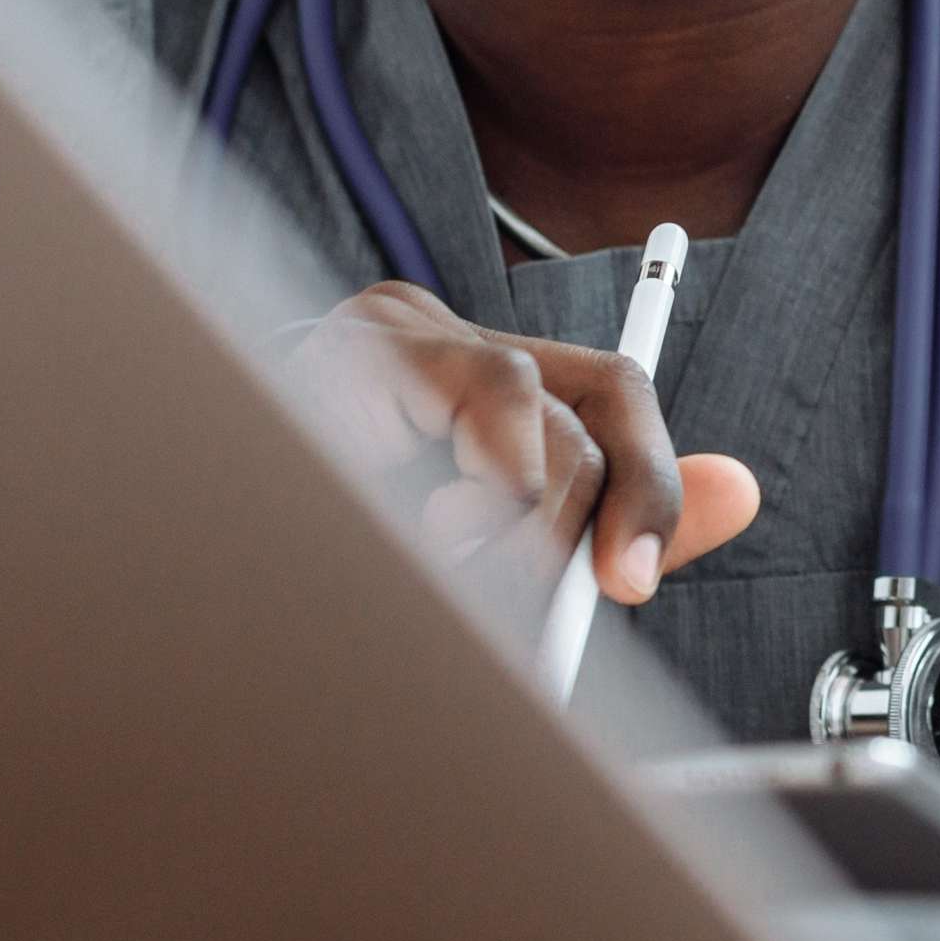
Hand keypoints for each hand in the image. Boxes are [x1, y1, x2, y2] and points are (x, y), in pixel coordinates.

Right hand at [284, 282, 760, 604]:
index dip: (647, 483)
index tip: (629, 586)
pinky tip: (396, 525)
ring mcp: (384, 333)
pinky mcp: (333, 352)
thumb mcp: (488, 538)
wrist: (199, 516)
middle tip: (530, 607)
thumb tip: (741, 490)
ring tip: (448, 561)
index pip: (612, 392)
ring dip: (507, 522)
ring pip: (521, 410)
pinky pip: (435, 419)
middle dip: (568, 530)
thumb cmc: (342, 538)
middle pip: (575, 414)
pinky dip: (439, 496)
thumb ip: (611, 519)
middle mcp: (441, 333)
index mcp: (482, 374)